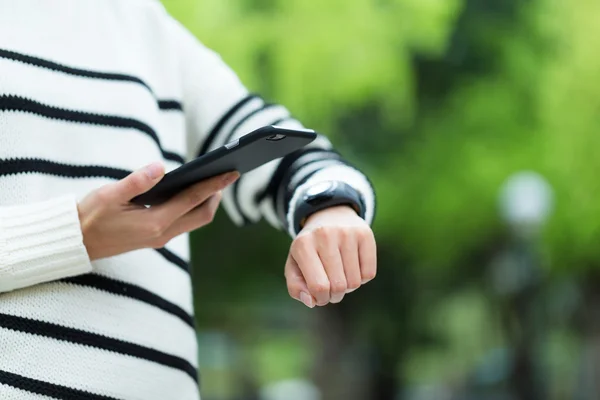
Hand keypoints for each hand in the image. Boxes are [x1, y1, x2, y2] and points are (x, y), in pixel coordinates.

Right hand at [78, 162, 238, 260]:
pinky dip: (193, 207)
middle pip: (202, 214)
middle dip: (216, 194)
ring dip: (207, 202)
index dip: (215, 185)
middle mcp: (163, 233)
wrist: (77, 242)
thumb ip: (136, 182)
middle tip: (226, 173)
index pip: (193, 200)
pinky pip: (184, 222)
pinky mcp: (156, 237)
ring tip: (213, 180)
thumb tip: (160, 167)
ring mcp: (160, 238)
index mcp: (154, 222)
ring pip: (195, 220)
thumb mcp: (109, 195)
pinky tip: (191, 191)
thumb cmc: (90, 216)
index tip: (231, 172)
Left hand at [285, 205, 376, 307]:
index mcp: (303, 245)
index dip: (321, 299)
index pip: (318, 286)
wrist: (329, 215)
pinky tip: (353, 267)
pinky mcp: (365, 234)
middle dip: (335, 295)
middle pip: (339, 286)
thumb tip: (311, 302)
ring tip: (340, 274)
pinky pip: (369, 273)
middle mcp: (325, 235)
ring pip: (355, 282)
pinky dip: (362, 278)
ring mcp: (347, 233)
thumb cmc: (310, 248)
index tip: (319, 296)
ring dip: (348, 287)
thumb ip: (295, 287)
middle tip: (331, 288)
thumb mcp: (294, 265)